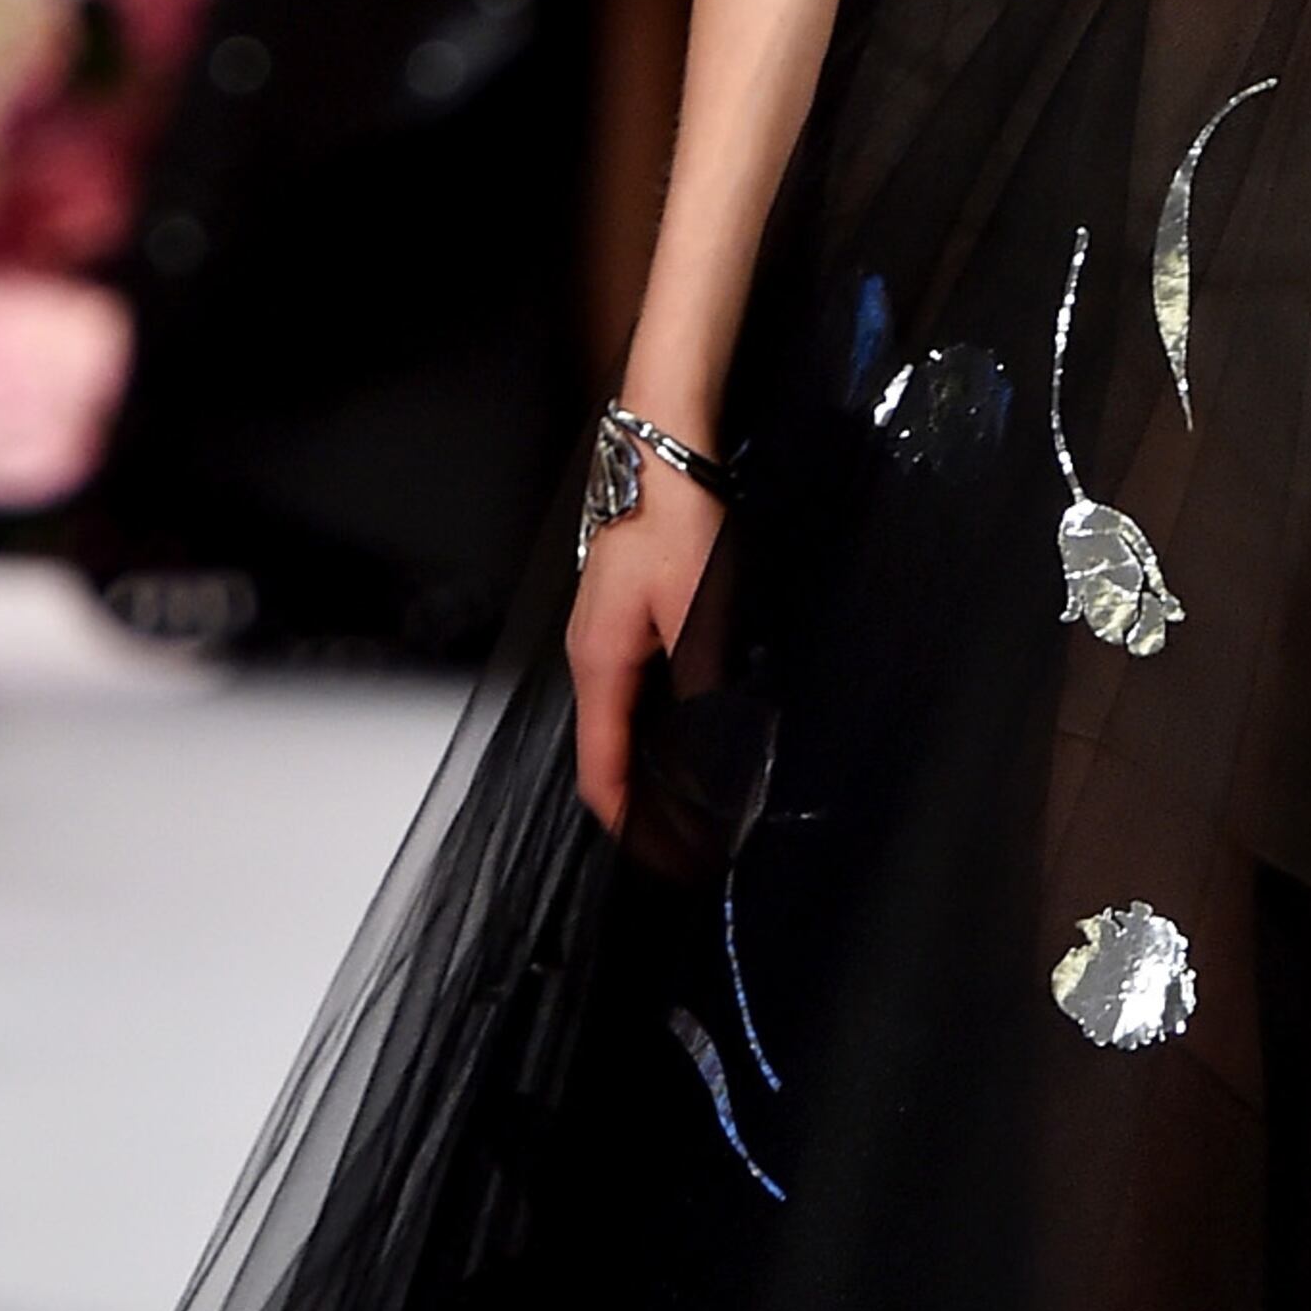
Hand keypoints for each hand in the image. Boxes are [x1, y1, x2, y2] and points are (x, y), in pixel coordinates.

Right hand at [567, 455, 721, 830]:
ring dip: (655, 764)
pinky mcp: (627, 618)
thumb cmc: (672, 519)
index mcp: (598, 665)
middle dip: (645, 803)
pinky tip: (696, 731)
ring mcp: (606, 637)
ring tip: (697, 797)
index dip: (630, 823)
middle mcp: (593, 657)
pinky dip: (661, 726)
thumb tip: (717, 757)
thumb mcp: (698, 615)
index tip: (662, 857)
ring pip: (624, 723)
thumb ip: (704, 690)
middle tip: (689, 839)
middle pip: (609, 753)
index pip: (600, 771)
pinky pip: (637, 692)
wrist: (661, 453)